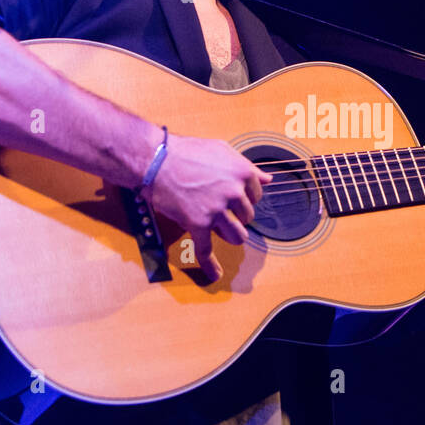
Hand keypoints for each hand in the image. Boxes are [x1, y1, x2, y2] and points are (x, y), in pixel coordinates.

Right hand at [144, 132, 272, 280]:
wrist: (156, 159)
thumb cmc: (187, 151)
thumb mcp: (222, 150)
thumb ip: (247, 167)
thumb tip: (268, 179)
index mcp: (242, 173)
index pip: (257, 195)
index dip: (245, 196)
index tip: (234, 195)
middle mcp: (233, 192)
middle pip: (248, 216)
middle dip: (237, 215)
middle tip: (220, 207)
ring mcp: (216, 210)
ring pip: (237, 235)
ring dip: (232, 235)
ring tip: (224, 231)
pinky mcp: (198, 223)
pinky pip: (206, 250)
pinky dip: (210, 265)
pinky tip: (215, 274)